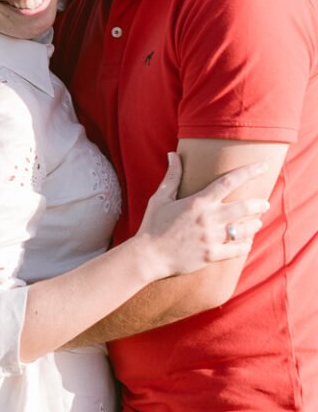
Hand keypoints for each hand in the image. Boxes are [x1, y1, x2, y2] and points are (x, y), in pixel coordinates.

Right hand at [134, 153, 269, 278]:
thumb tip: (173, 154)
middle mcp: (208, 219)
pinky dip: (245, 245)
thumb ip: (172, 176)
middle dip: (260, 204)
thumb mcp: (160, 198)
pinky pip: (237, 250)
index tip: (263, 166)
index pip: (229, 181)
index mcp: (198, 202)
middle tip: (264, 203)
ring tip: (257, 222)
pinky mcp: (211, 256)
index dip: (249, 171)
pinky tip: (247, 242)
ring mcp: (211, 238)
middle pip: (245, 207)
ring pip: (244, 229)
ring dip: (254, 225)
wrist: (147, 257)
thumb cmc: (153, 226)